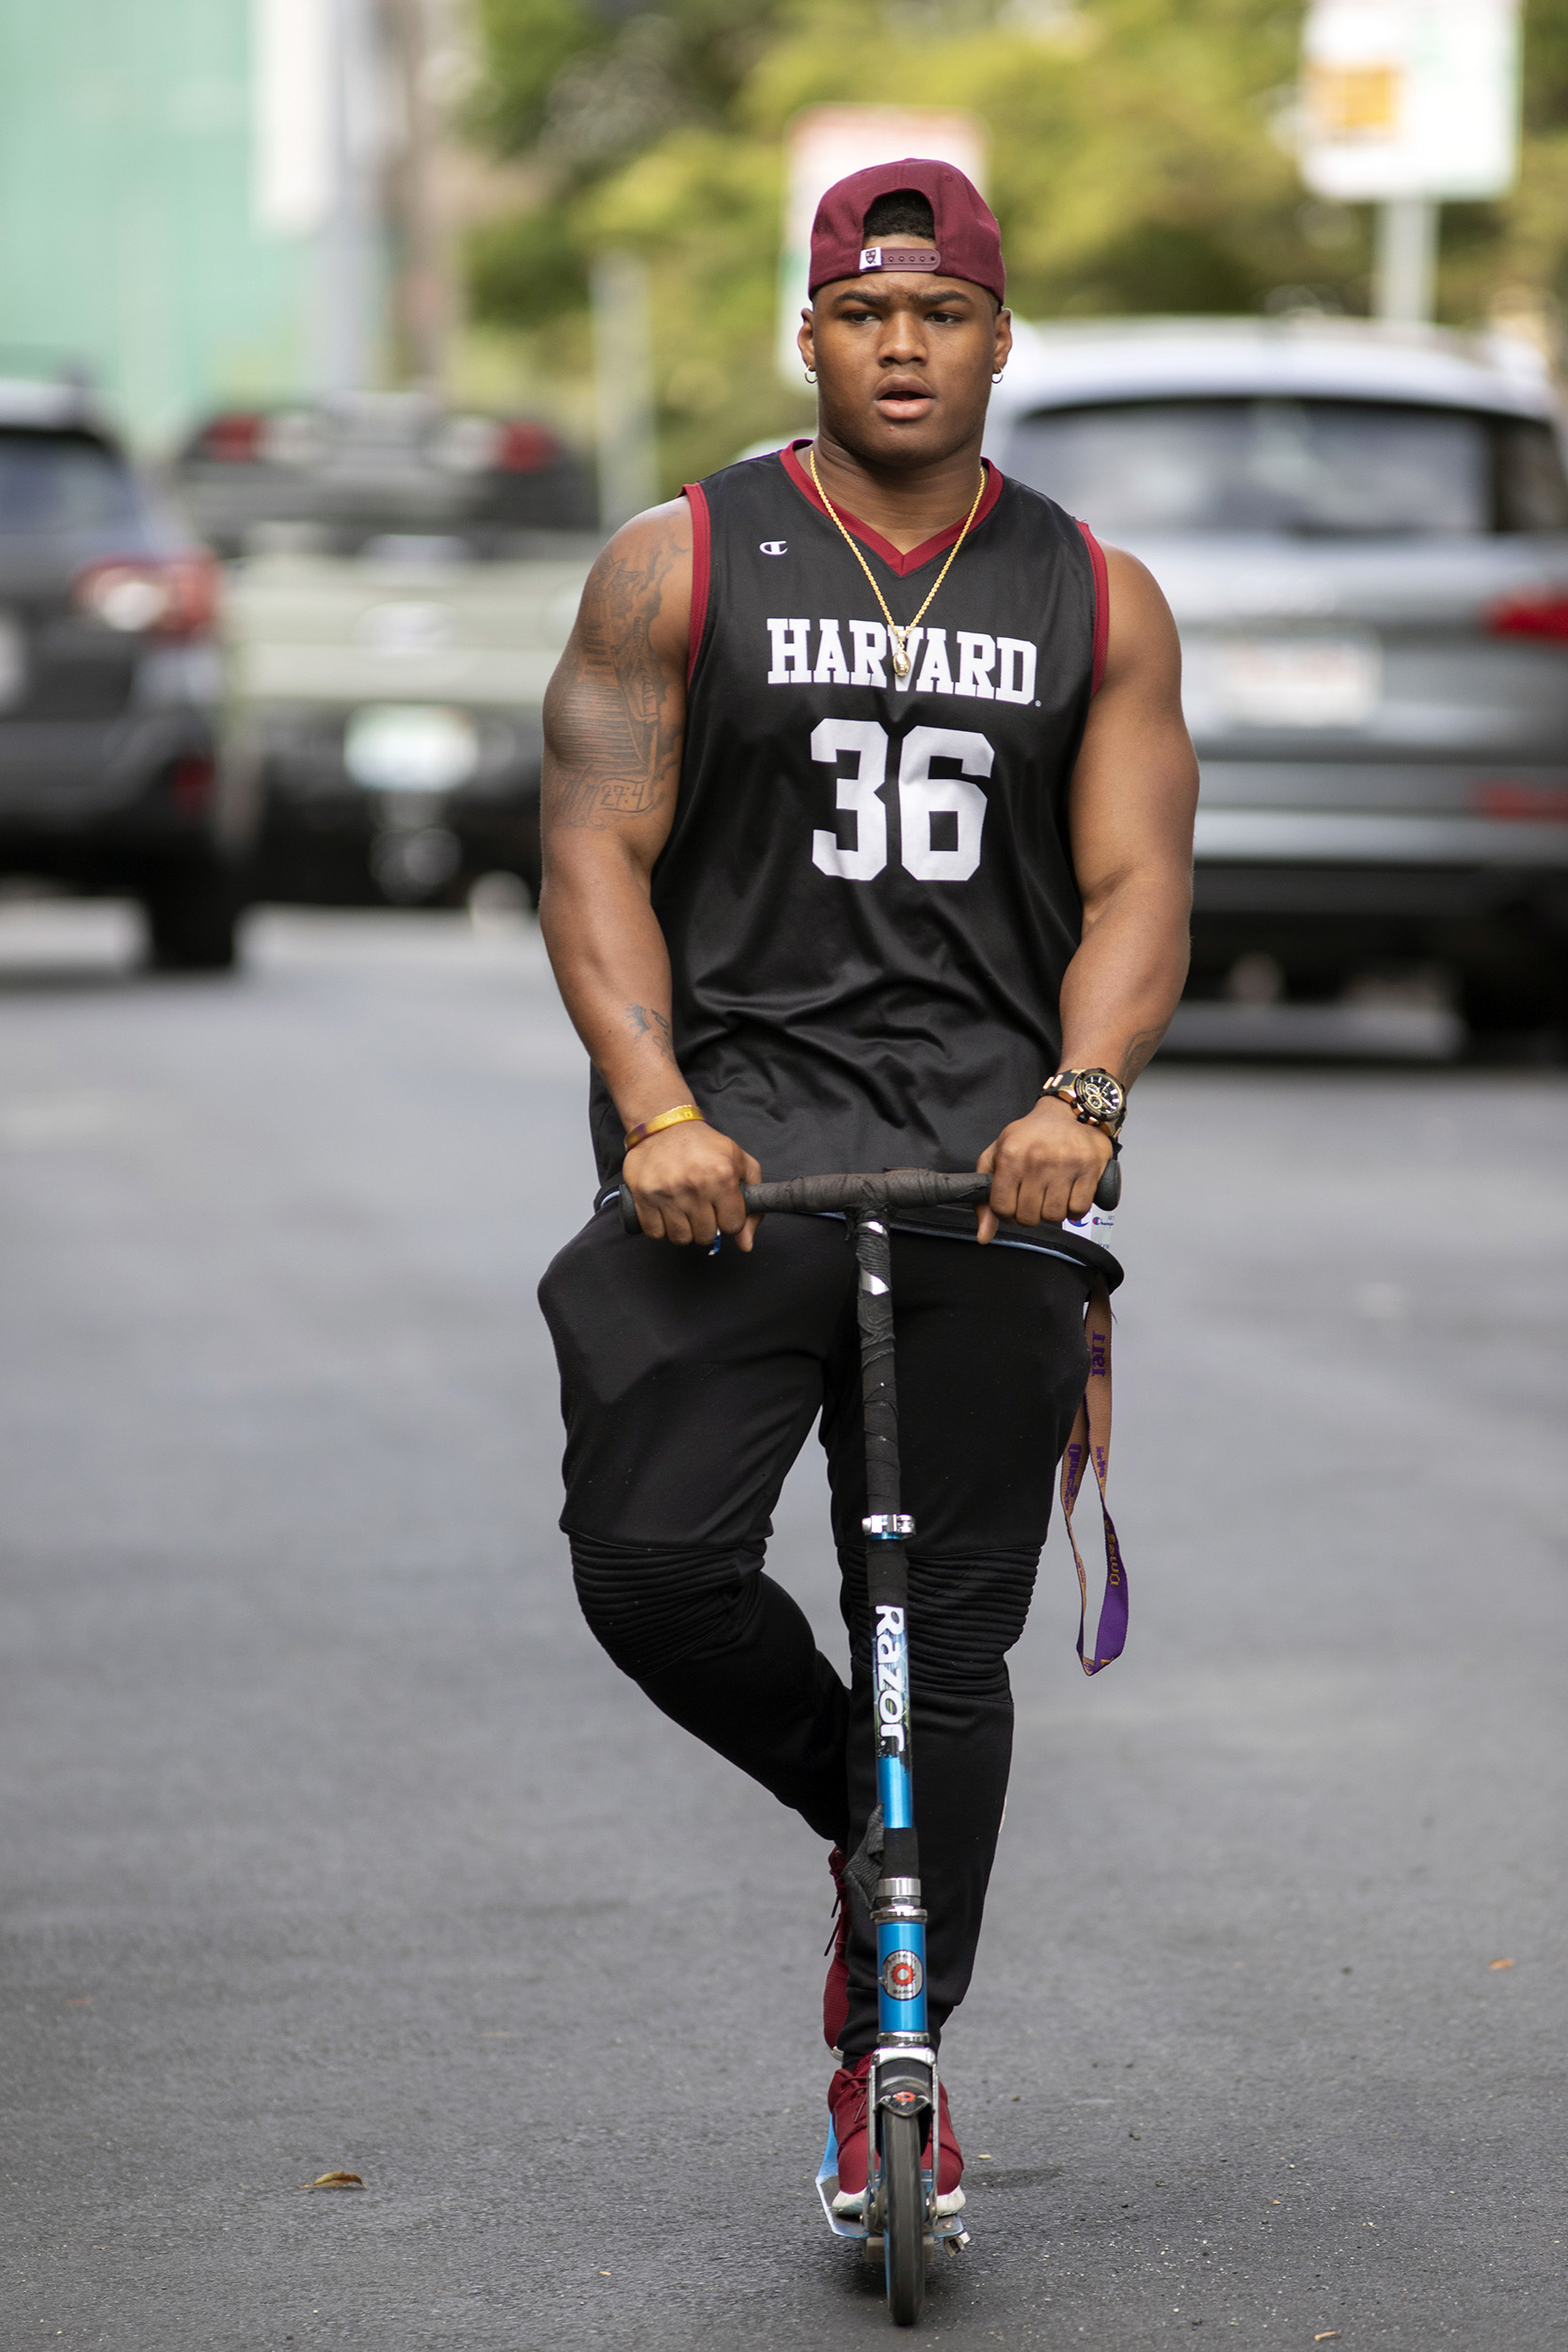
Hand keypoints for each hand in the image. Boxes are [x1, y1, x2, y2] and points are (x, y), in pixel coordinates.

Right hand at [622, 1120, 761, 1249]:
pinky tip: (667, 1213)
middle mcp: (695, 1186)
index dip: (729, 1222)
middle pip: (705, 1236)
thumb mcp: (740, 1162)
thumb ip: (753, 1203)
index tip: (722, 1211)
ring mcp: (667, 1192)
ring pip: (680, 1238)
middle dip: (707, 1227)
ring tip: (684, 1212)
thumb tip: (746, 1244)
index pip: (732, 1226)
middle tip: (702, 1210)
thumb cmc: (704, 1145)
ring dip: (684, 1230)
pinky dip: (661, 1229)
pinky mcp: (644, 1195)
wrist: (665, 1125)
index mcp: (723, 1176)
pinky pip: (655, 1232)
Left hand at [975, 1096, 1111, 1242]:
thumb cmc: (1031, 1136)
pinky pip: (1079, 1209)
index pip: (1002, 1208)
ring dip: (1052, 1212)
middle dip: (1030, 1214)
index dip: (1007, 1213)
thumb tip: (984, 1236)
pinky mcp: (1089, 1168)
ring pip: (1054, 1216)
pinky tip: (1070, 1194)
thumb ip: (984, 1198)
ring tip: (1052, 1194)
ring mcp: (1065, 1164)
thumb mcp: (998, 1157)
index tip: (1013, 1205)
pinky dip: (1074, 1209)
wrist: (1068, 1112)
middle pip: (1028, 1217)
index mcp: (1010, 1156)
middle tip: (1035, 1199)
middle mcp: (1036, 1160)